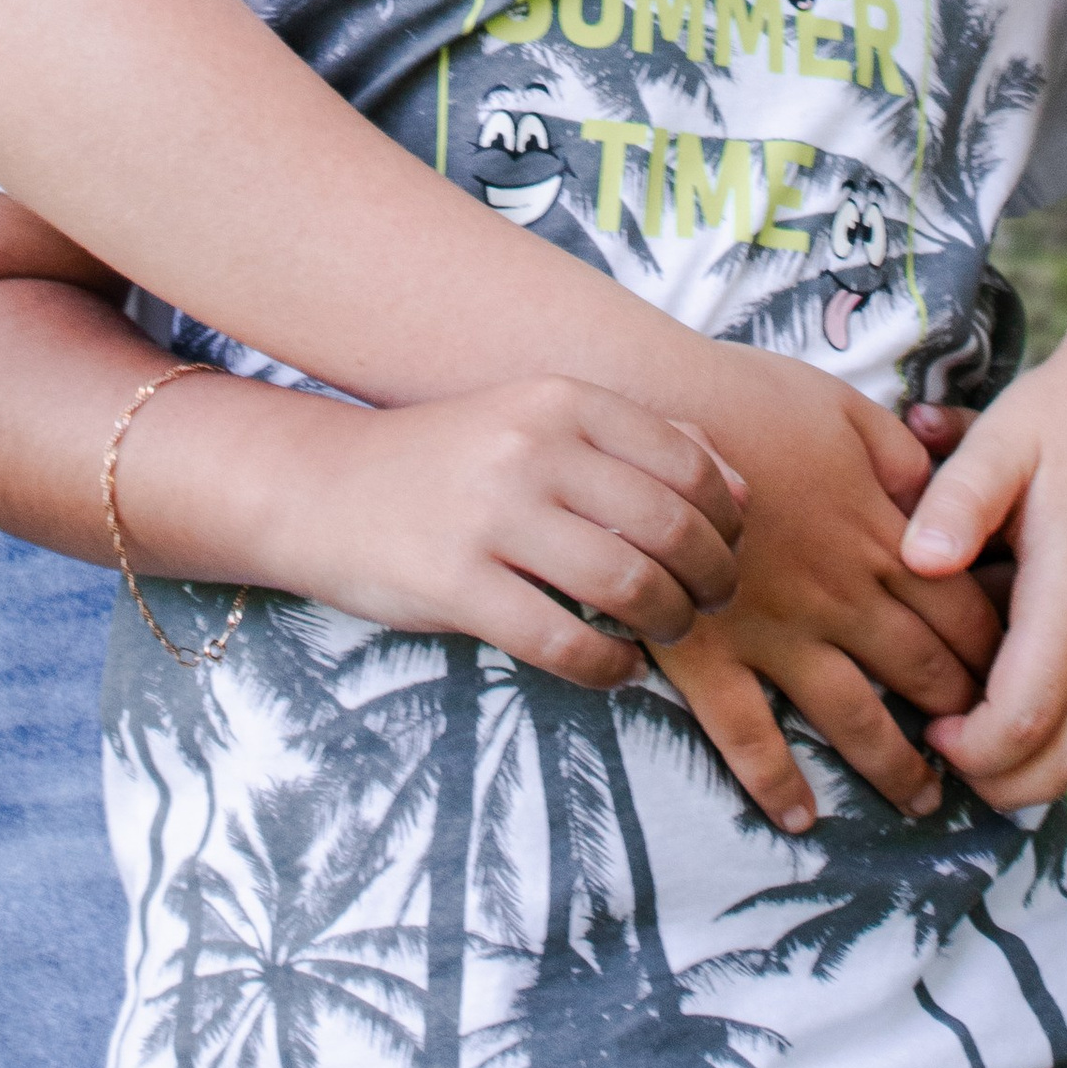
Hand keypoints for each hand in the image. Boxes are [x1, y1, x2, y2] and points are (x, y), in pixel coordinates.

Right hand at [258, 377, 748, 691]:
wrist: (326, 487)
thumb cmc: (453, 462)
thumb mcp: (540, 422)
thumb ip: (640, 443)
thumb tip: (741, 490)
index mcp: (560, 400)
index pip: (689, 463)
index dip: (728, 521)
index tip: (727, 551)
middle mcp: (531, 448)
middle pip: (670, 527)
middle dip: (711, 579)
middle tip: (710, 603)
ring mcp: (490, 515)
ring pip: (629, 585)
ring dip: (668, 624)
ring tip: (663, 634)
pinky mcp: (454, 584)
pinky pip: (564, 641)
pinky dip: (610, 667)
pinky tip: (615, 667)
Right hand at [656, 354, 1007, 828]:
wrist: (647, 411)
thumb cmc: (747, 398)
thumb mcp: (846, 410)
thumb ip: (906, 461)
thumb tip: (945, 501)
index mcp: (878, 534)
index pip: (964, 611)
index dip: (999, 652)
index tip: (1022, 678)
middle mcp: (840, 596)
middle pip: (922, 672)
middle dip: (965, 717)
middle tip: (989, 751)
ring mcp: (776, 632)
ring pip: (854, 718)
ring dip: (895, 768)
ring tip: (924, 803)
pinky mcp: (710, 654)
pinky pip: (749, 735)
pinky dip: (776, 784)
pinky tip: (802, 819)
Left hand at [900, 329, 1066, 805]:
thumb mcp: (1002, 437)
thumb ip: (954, 503)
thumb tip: (915, 566)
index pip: (1024, 714)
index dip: (974, 748)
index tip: (933, 734)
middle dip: (1010, 781)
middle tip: (960, 765)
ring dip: (1059, 768)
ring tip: (1003, 751)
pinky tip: (1062, 718)